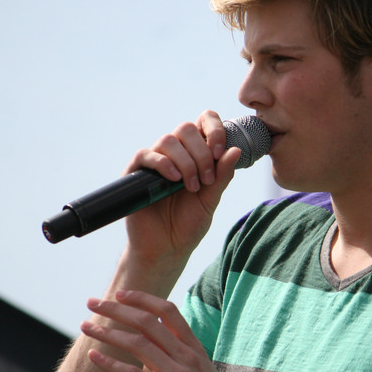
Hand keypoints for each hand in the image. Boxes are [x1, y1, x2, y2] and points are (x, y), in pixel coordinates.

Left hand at [81, 290, 256, 371]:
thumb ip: (178, 361)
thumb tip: (151, 355)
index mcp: (195, 349)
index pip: (168, 311)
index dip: (142, 299)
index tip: (121, 294)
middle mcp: (187, 357)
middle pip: (147, 321)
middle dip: (116, 309)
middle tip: (92, 302)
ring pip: (137, 343)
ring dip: (107, 332)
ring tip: (86, 326)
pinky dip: (110, 363)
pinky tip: (93, 357)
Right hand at [122, 110, 241, 272]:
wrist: (166, 249)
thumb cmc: (188, 224)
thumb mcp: (211, 199)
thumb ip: (222, 175)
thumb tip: (235, 150)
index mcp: (195, 154)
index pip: (203, 122)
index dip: (214, 129)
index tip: (220, 153)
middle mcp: (175, 154)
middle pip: (186, 128)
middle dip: (202, 152)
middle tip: (207, 179)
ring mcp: (155, 162)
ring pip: (168, 140)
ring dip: (186, 162)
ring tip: (191, 187)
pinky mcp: (136, 174)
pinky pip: (146, 154)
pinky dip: (163, 164)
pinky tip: (174, 180)